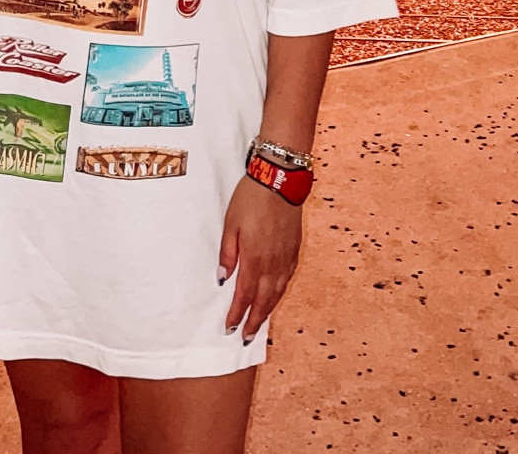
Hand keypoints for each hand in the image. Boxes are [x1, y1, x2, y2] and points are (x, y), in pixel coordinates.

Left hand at [218, 174, 303, 341]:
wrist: (280, 180)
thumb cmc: (251, 199)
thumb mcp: (230, 223)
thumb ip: (227, 253)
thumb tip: (223, 278)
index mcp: (255, 259)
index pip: (245, 296)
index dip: (237, 314)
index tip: (230, 328)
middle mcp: (273, 264)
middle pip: (264, 301)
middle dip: (254, 321)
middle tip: (245, 337)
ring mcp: (286, 258)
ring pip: (277, 293)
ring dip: (268, 311)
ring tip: (259, 323)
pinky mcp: (294, 249)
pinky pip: (287, 279)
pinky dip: (280, 293)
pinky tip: (276, 295)